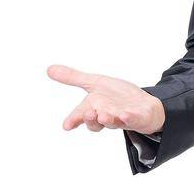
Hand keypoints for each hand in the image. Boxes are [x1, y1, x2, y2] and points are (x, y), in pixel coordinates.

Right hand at [47, 65, 165, 133]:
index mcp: (94, 107)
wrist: (144, 104)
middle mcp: (106, 115)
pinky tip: (126, 115)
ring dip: (108, 120)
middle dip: (91, 119)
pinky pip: (133, 120)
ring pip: (113, 123)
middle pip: (95, 122)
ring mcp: (122, 119)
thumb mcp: (96, 83)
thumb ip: (74, 78)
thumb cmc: (118, 96)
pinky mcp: (138, 119)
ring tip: (104, 116)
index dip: (73, 120)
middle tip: (89, 114)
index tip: (66, 125)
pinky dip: (129, 118)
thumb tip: (49, 69)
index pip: (81, 115)